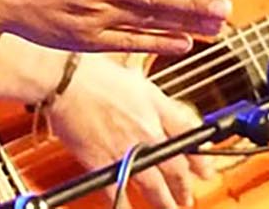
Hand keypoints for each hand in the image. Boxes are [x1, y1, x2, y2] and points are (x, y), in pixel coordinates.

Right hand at [46, 53, 213, 208]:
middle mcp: (147, 132)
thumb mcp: (133, 79)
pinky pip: (118, 190)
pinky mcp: (102, 161)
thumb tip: (163, 114)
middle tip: (187, 196)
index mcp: (156, 108)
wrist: (64, 80)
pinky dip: (122, 203)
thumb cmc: (91, 73)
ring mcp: (126, 149)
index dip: (200, 157)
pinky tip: (126, 207)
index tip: (205, 170)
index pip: (189, 136)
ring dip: (164, 201)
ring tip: (168, 208)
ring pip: (154, 185)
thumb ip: (152, 100)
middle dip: (184, 187)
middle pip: (175, 168)